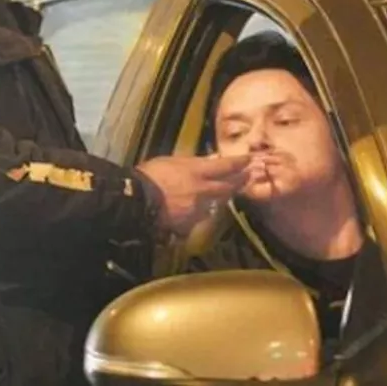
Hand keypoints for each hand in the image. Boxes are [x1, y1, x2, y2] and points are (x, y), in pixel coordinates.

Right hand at [136, 154, 250, 234]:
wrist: (136, 201)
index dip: (240, 163)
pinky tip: (192, 211)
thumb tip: (209, 160)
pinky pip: (198, 218)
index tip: (250, 160)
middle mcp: (203, 191)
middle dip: (239, 182)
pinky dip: (197, 214)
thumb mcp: (171, 162)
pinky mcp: (190, 225)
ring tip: (222, 193)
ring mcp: (198, 209)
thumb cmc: (149, 176)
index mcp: (198, 172)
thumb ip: (192, 163)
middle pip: (228, 187)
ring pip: (215, 204)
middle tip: (248, 178)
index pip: (226, 166)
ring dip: (218, 199)